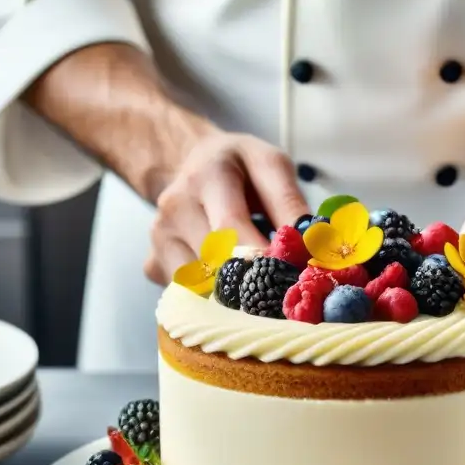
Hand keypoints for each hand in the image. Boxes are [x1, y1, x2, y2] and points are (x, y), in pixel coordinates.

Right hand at [144, 132, 310, 284]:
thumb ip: (290, 203)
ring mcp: (159, 238)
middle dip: (252, 282)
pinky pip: (186, 297)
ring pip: (200, 286)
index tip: (291, 279)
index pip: (231, 227)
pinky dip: (212, 301)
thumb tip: (311, 246)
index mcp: (206, 176)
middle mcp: (174, 206)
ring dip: (233, 296)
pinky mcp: (152, 264)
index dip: (262, 259)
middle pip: (215, 262)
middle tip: (283, 295)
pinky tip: (230, 287)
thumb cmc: (240, 169)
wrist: (192, 162)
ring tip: (258, 290)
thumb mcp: (271, 166)